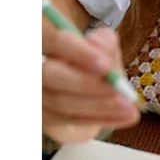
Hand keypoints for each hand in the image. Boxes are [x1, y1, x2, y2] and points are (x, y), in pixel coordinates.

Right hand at [42, 20, 139, 144]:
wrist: (81, 81)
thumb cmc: (92, 57)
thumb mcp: (103, 43)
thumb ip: (104, 42)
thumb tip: (97, 47)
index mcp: (42, 37)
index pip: (50, 38)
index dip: (77, 52)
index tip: (104, 66)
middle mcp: (31, 66)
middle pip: (49, 76)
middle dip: (85, 84)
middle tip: (117, 90)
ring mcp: (33, 94)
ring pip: (58, 103)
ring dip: (97, 106)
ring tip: (128, 106)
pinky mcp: (43, 117)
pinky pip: (68, 122)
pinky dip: (99, 119)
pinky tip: (124, 116)